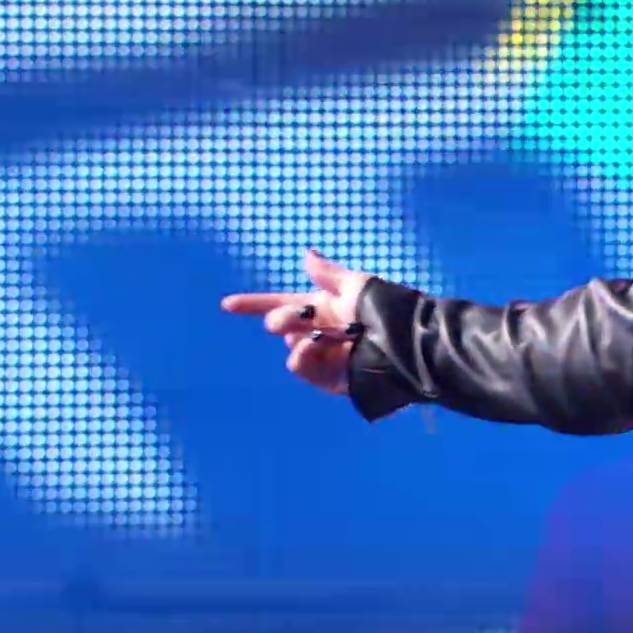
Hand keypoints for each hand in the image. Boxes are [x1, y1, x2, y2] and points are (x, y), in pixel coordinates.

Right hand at [220, 249, 375, 393]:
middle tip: (297, 316)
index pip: (282, 304)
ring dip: (298, 337)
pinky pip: (300, 366)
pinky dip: (303, 355)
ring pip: (289, 347)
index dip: (255, 304)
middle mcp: (319, 331)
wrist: (405, 343)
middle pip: (281, 324)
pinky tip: (316, 347)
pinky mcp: (327, 378)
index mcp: (324, 307)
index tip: (227, 304)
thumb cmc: (385, 309)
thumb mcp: (356, 285)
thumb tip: (306, 254)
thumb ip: (327, 275)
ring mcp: (322, 356)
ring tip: (320, 335)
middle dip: (281, 317)